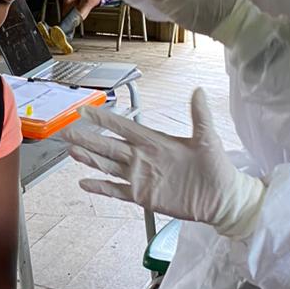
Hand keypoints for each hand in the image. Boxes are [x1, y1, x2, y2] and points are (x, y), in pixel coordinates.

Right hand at [63, 88, 264, 236]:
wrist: (223, 198)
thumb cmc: (217, 167)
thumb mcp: (208, 138)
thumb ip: (200, 115)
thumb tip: (199, 90)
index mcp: (155, 141)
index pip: (123, 127)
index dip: (104, 119)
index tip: (85, 110)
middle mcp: (143, 157)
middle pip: (109, 146)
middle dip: (88, 138)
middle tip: (67, 131)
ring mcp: (141, 177)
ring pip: (108, 166)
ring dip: (90, 159)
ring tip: (72, 151)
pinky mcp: (143, 196)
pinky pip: (117, 191)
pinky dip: (101, 187)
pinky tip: (85, 182)